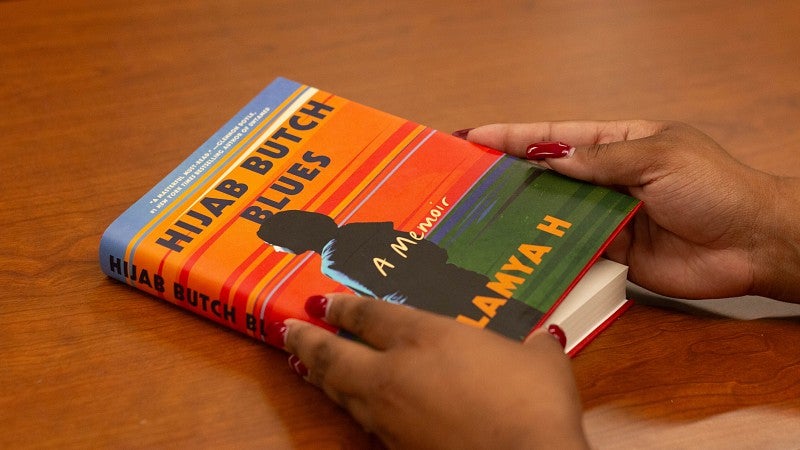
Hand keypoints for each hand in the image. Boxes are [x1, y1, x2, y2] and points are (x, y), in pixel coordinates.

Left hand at [282, 293, 588, 449]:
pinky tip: (349, 407)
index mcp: (426, 336)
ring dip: (319, 374)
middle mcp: (396, 371)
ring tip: (302, 364)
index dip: (343, 306)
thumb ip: (535, 346)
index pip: (370, 314)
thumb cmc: (532, 405)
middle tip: (289, 327)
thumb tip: (546, 339)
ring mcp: (390, 414)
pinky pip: (360, 421)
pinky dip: (348, 408)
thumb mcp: (540, 363)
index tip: (324, 301)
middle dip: (307, 338)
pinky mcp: (395, 447)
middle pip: (335, 352)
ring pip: (340, 388)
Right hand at [465, 121, 799, 301]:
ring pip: (554, 213)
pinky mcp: (613, 253)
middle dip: (508, 175)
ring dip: (521, 214)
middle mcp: (607, 179)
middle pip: (548, 176)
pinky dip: (547, 248)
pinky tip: (517, 249)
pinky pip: (572, 248)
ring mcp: (608, 217)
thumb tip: (551, 158)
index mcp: (618, 143)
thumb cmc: (715, 187)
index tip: (474, 137)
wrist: (752, 244)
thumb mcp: (658, 157)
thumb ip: (602, 161)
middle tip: (463, 179)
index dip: (513, 136)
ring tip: (477, 215)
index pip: (556, 137)